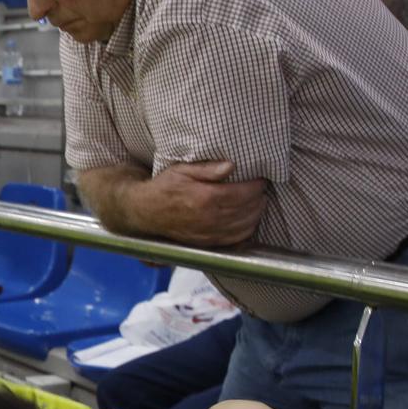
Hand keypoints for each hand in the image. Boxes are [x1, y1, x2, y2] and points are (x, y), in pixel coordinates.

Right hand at [140, 161, 267, 246]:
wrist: (145, 212)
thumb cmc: (164, 187)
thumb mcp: (182, 170)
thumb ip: (208, 168)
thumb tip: (231, 166)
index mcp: (205, 197)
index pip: (243, 193)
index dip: (256, 186)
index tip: (261, 180)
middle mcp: (209, 217)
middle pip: (247, 210)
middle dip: (259, 199)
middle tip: (261, 190)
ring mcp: (208, 233)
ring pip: (245, 226)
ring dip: (256, 214)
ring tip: (258, 203)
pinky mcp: (206, 243)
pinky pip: (235, 239)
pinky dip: (247, 230)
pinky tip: (249, 221)